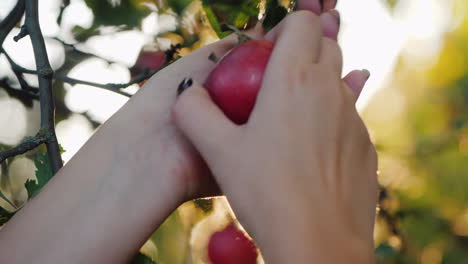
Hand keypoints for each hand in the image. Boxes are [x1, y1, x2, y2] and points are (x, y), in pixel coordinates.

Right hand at [172, 11, 377, 263]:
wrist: (318, 243)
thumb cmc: (265, 191)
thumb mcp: (218, 151)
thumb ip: (195, 112)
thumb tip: (188, 93)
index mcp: (295, 79)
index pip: (301, 24)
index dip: (287, 26)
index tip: (270, 47)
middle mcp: (331, 90)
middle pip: (326, 46)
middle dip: (304, 50)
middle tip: (277, 76)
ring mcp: (355, 118)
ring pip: (340, 82)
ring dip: (319, 85)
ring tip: (292, 113)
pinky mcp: (366, 146)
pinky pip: (349, 118)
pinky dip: (332, 120)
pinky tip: (312, 150)